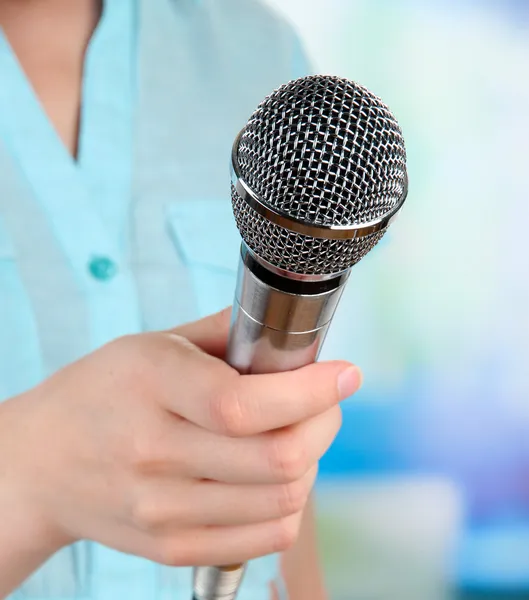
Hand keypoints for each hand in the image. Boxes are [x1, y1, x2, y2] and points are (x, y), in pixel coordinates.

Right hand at [4, 309, 361, 567]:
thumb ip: (226, 332)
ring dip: (311, 462)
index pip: (245, 405)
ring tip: (297, 434)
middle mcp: (154, 454)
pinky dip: (289, 503)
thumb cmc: (102, 392)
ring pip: (282, 501)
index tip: (344, 375)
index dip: (311, 392)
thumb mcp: (153, 343)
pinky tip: (275, 475)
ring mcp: (162, 510)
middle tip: (325, 401)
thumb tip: (294, 331)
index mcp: (152, 387)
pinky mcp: (172, 547)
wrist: (43, 462)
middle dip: (324, 423)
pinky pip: (265, 537)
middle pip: (277, 459)